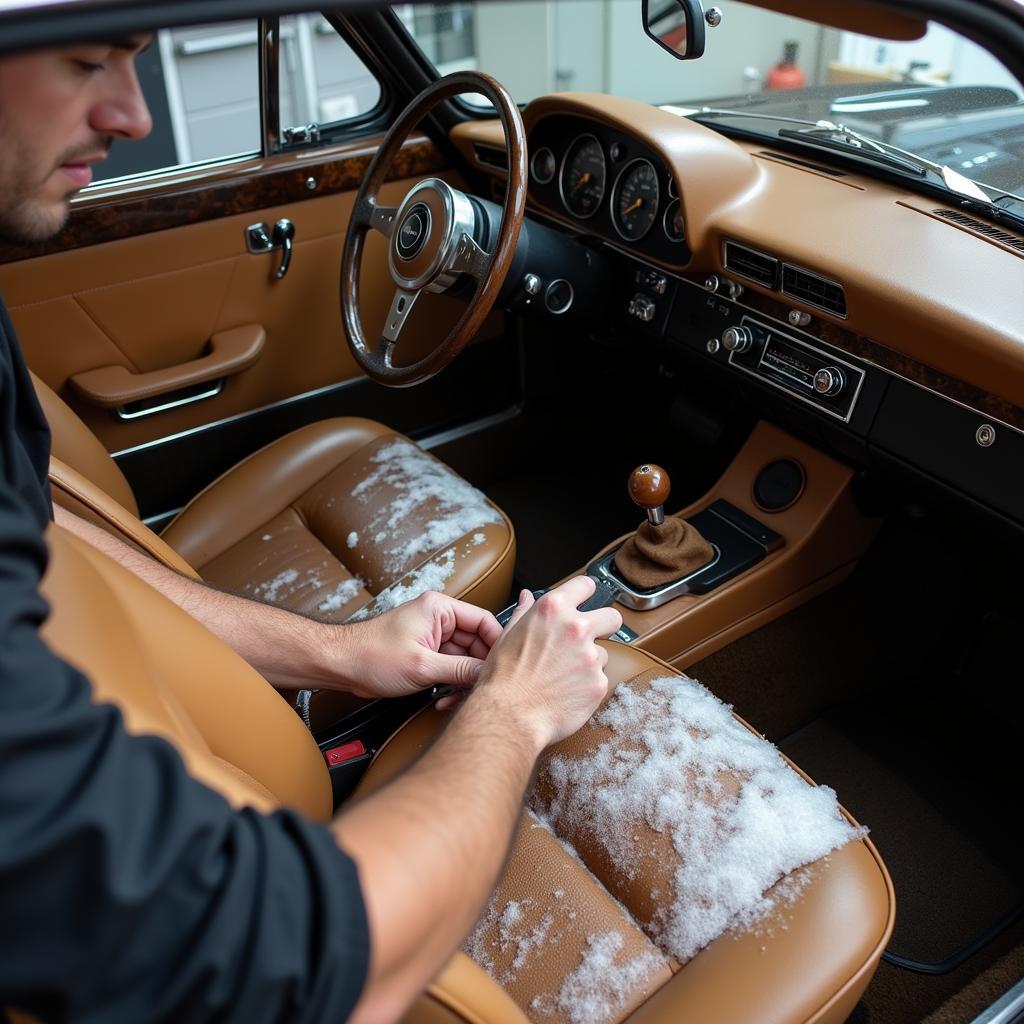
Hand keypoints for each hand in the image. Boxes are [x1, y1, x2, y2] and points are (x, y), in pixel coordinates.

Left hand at [331, 591, 502, 701]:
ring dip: (463, 682)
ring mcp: (432, 637)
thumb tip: (487, 674)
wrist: (341, 665)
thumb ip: (459, 669)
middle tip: (479, 691)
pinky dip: (450, 685)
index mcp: (440, 609)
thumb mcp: (422, 666)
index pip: (484, 621)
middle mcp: (439, 619)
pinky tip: (444, 700)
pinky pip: (450, 668)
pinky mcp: (426, 654)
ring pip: (464, 659)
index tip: (504, 667)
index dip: (497, 645)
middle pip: (476, 643)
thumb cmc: (371, 656)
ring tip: (457, 700)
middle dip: (477, 670)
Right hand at [471, 576, 621, 750]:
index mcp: (552, 610)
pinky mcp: (599, 683)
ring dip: (589, 663)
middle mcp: (576, 628)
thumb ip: (525, 613)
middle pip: (612, 617)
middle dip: (604, 626)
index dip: (585, 593)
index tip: (585, 600)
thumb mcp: (507, 636)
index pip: (585, 585)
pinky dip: (586, 687)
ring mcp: (590, 657)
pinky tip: (565, 693)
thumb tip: (528, 597)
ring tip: (563, 676)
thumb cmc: (503, 678)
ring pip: (602, 654)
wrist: (509, 716)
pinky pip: (599, 680)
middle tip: (588, 639)